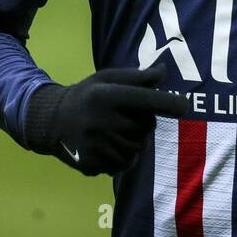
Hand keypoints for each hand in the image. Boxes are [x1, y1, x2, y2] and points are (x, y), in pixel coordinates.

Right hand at [26, 67, 191, 175]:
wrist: (51, 120)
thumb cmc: (88, 95)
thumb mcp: (108, 78)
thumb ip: (137, 77)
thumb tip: (163, 72)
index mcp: (107, 96)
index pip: (145, 100)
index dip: (168, 102)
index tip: (184, 105)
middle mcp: (102, 121)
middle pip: (145, 128)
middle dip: (143, 123)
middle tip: (126, 116)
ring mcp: (96, 145)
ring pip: (137, 149)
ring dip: (135, 141)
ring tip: (116, 131)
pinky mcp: (92, 163)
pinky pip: (124, 164)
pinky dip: (124, 157)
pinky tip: (110, 145)